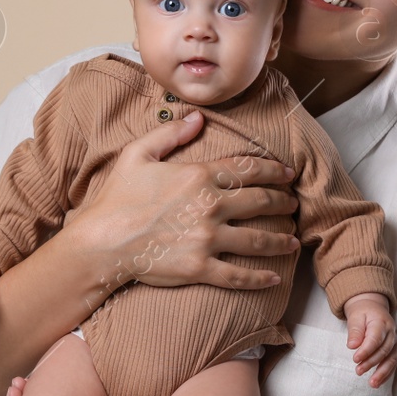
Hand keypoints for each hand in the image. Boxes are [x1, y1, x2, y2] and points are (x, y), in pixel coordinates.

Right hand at [67, 110, 302, 290]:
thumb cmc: (117, 197)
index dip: (273, 171)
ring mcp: (207, 238)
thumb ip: (171, 133)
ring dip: (281, 239)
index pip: (247, 170)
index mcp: (198, 176)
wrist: (102, 241)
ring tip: (293, 240)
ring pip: (258, 239)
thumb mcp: (138, 154)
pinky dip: (259, 278)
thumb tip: (197, 117)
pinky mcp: (200, 267)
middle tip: (294, 204)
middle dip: (283, 202)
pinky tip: (274, 278)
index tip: (288, 174)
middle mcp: (210, 205)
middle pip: (260, 202)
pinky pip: (238, 275)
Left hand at [345, 292, 396, 387]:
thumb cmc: (363, 312)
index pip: (375, 339)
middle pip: (383, 351)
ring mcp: (394, 342)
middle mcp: (391, 333)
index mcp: (382, 322)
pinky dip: (386, 374)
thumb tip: (352, 346)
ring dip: (382, 373)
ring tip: (372, 384)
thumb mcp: (355, 316)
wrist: (373, 307)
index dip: (366, 350)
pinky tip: (378, 383)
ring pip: (391, 359)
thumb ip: (355, 330)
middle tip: (358, 371)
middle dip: (371, 363)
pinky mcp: (393, 350)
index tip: (355, 359)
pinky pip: (392, 363)